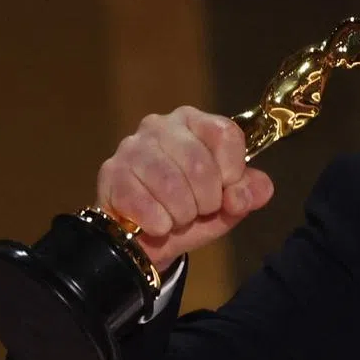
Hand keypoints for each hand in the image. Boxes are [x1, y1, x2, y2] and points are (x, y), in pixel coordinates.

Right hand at [96, 106, 273, 272]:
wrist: (149, 237)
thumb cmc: (194, 209)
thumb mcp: (230, 203)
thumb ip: (249, 193)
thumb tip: (243, 194)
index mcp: (196, 122)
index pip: (226, 134)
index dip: (233, 171)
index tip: (227, 191)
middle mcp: (161, 125)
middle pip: (199, 163)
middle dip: (206, 200)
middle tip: (200, 211)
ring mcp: (132, 146)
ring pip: (169, 184)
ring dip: (181, 214)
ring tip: (178, 218)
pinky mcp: (110, 172)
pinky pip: (142, 202)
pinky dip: (158, 223)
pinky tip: (158, 225)